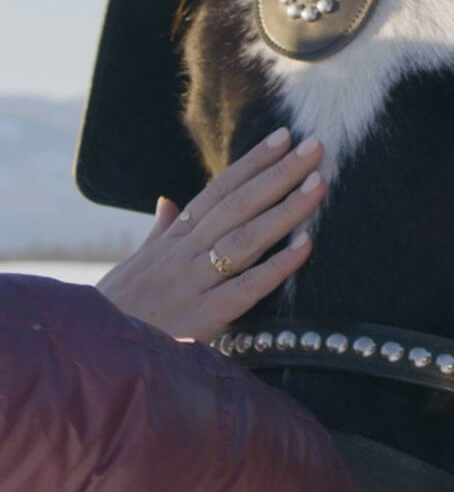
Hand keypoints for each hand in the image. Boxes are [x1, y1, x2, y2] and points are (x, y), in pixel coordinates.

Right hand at [97, 128, 324, 341]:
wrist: (96, 354)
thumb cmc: (118, 311)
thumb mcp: (134, 266)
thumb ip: (158, 233)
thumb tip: (168, 201)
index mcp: (172, 239)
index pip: (217, 190)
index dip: (252, 163)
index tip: (283, 137)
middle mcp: (184, 253)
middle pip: (238, 205)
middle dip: (279, 174)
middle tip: (315, 146)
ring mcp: (193, 284)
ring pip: (246, 238)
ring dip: (286, 209)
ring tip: (319, 184)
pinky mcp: (203, 320)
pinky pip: (247, 288)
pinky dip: (277, 266)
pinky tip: (306, 246)